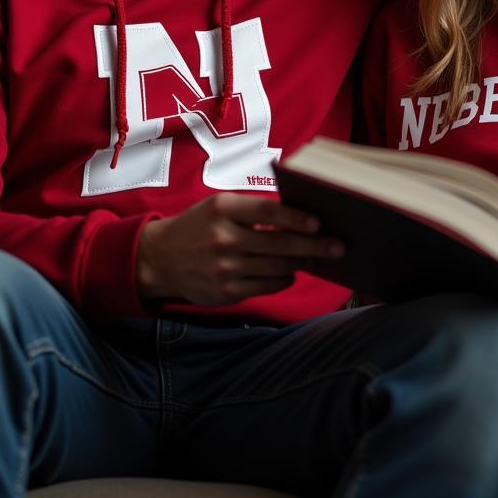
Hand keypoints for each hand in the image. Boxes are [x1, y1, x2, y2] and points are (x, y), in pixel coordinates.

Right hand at [136, 194, 343, 305]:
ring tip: (319, 257)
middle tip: (338, 246)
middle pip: (279, 243)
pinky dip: (283, 279)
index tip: (318, 222)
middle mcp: (223, 238)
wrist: (160, 258)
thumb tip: (299, 217)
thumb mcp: (219, 206)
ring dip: (302, 262)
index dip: (295, 218)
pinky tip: (291, 271)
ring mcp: (224, 267)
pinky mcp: (225, 291)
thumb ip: (254, 210)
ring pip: (276, 267)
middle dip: (314, 246)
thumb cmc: (199, 225)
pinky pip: (266, 286)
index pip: (267, 212)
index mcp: (223, 209)